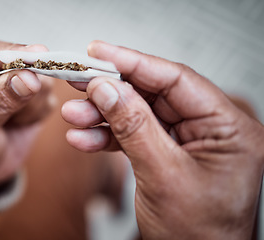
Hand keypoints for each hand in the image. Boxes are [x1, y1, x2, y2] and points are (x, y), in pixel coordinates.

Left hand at [0, 40, 54, 195]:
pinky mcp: (34, 97)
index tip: (40, 55)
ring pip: (43, 80)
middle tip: (19, 110)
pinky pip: (49, 99)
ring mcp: (17, 82)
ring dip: (32, 106)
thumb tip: (30, 78)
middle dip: (30, 86)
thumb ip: (0, 101)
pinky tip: (20, 123)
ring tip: (11, 121)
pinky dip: (37, 114)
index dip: (17, 52)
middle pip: (26, 62)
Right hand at [62, 41, 263, 238]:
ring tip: (73, 115)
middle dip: (112, 90)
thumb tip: (106, 88)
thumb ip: (134, 127)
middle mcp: (209, 129)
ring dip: (103, 115)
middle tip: (79, 81)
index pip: (176, 81)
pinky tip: (83, 138)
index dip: (134, 62)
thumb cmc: (197, 234)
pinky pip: (134, 137)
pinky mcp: (166, 153)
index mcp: (228, 129)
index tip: (99, 52)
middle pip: (153, 95)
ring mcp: (186, 141)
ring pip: (138, 115)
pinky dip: (107, 137)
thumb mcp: (163, 176)